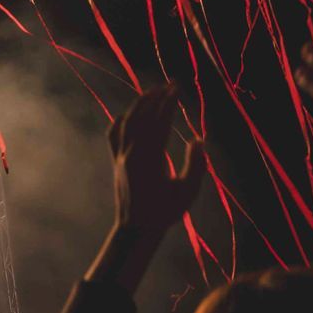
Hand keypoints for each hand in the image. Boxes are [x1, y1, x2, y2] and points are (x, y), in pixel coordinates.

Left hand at [110, 84, 205, 233]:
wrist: (137, 228)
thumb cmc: (166, 212)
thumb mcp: (188, 191)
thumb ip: (196, 165)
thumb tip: (198, 139)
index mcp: (149, 159)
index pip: (158, 122)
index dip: (168, 103)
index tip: (176, 88)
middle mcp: (130, 153)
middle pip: (141, 116)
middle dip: (155, 97)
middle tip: (169, 84)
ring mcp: (120, 156)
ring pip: (126, 122)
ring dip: (139, 104)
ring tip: (154, 91)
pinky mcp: (116, 160)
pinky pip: (114, 133)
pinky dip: (123, 119)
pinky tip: (132, 113)